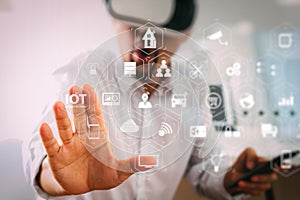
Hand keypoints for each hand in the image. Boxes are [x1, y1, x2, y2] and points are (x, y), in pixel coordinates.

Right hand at [39, 84, 154, 194]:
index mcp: (98, 137)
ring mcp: (69, 145)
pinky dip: (48, 137)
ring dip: (62, 117)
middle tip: (75, 88)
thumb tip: (154, 162)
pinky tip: (44, 127)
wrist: (84, 187)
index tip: (89, 88)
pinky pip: (52, 145)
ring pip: (65, 128)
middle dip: (78, 104)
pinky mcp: (58, 157)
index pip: (95, 117)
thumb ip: (133, 165)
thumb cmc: (103, 175)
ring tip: (59, 104)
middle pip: (80, 118)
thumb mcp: (119, 172)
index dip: (92, 103)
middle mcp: (82, 137)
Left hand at [224, 148, 277, 195]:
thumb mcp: (246, 154)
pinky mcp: (259, 190)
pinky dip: (246, 189)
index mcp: (266, 163)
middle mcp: (268, 174)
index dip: (270, 165)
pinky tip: (238, 187)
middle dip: (261, 178)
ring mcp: (265, 183)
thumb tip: (251, 165)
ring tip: (239, 182)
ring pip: (261, 186)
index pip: (273, 164)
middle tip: (251, 178)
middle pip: (270, 178)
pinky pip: (255, 192)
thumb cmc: (245, 161)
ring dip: (249, 185)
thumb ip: (250, 156)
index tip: (261, 163)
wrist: (236, 171)